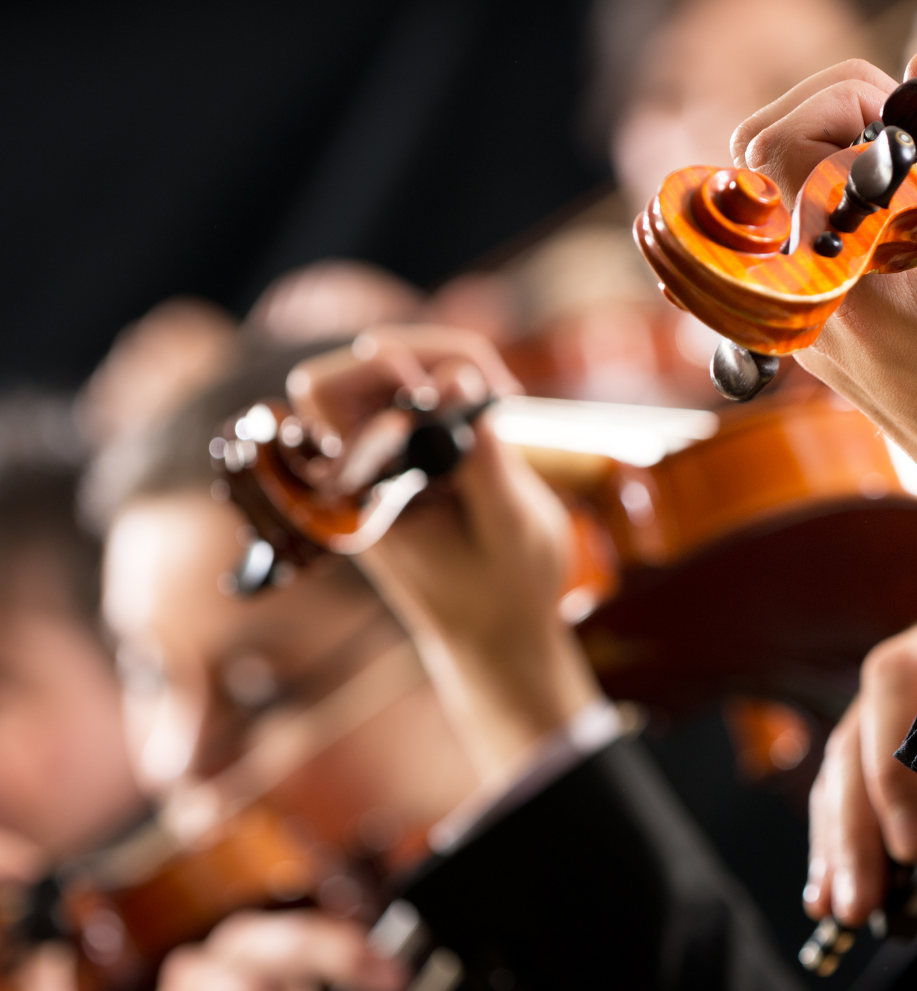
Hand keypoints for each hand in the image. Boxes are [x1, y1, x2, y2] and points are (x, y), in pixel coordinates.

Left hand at [286, 326, 600, 777]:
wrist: (495, 636)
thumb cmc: (507, 591)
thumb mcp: (513, 528)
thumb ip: (483, 456)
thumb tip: (462, 378)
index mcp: (364, 496)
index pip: (329, 395)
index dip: (388, 370)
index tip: (457, 388)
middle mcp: (356, 473)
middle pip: (344, 370)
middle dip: (419, 354)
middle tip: (487, 381)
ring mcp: (376, 462)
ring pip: (377, 371)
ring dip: (440, 362)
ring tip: (501, 394)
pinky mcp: (404, 456)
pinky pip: (406, 394)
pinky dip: (450, 381)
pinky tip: (494, 403)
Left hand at [732, 50, 916, 579]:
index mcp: (859, 285)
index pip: (776, 146)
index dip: (839, 99)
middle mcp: (814, 310)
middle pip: (760, 161)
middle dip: (832, 118)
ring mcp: (813, 330)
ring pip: (777, 202)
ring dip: (843, 163)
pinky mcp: (827, 343)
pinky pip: (802, 248)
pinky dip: (848, 212)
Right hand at [807, 594, 916, 925]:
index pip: (909, 692)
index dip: (901, 772)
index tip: (915, 846)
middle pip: (864, 732)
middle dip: (858, 825)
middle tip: (864, 899)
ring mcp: (899, 686)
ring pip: (843, 757)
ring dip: (837, 839)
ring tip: (837, 906)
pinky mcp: (882, 721)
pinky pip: (843, 778)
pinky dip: (837, 834)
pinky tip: (827, 884)